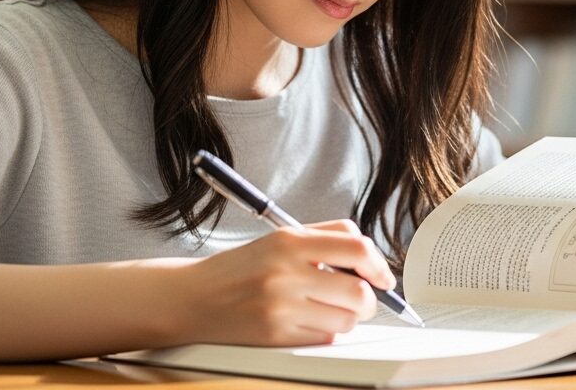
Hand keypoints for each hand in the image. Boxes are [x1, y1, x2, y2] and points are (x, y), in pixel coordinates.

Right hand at [179, 219, 394, 345]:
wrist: (193, 297)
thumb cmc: (242, 268)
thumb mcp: (280, 238)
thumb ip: (326, 238)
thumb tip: (371, 258)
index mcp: (290, 241)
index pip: (356, 247)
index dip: (378, 264)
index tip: (382, 277)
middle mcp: (285, 272)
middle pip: (358, 291)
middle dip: (370, 300)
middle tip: (363, 300)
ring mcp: (280, 306)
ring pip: (346, 319)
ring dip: (348, 317)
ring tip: (329, 309)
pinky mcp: (275, 335)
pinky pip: (325, 337)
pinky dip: (326, 332)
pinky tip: (309, 322)